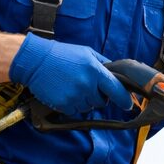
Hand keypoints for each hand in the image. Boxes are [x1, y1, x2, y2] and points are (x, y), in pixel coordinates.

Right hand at [8, 33, 133, 116]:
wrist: (35, 60)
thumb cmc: (62, 54)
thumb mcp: (86, 52)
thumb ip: (104, 64)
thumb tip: (118, 74)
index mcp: (95, 70)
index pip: (117, 90)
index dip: (124, 99)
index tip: (128, 104)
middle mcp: (87, 85)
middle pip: (102, 102)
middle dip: (98, 96)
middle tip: (87, 86)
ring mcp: (75, 96)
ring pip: (88, 107)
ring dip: (84, 100)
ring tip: (73, 86)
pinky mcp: (63, 105)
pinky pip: (75, 111)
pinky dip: (72, 105)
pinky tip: (65, 92)